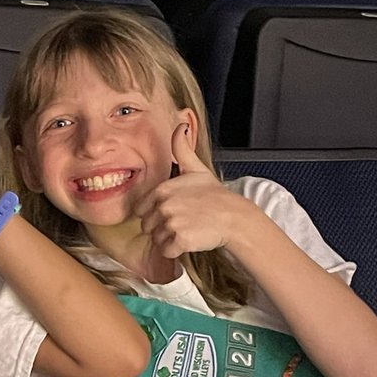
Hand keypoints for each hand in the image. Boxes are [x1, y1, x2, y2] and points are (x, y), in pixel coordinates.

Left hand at [136, 123, 267, 258]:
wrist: (235, 217)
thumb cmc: (215, 196)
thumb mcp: (196, 169)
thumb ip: (181, 150)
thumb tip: (179, 125)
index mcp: (162, 190)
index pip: (141, 210)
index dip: (156, 214)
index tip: (174, 211)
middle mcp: (164, 205)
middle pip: (147, 227)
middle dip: (162, 228)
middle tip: (184, 221)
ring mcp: (171, 223)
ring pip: (156, 240)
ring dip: (170, 239)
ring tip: (189, 229)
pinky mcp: (180, 240)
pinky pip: (166, 251)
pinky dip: (176, 251)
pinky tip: (190, 239)